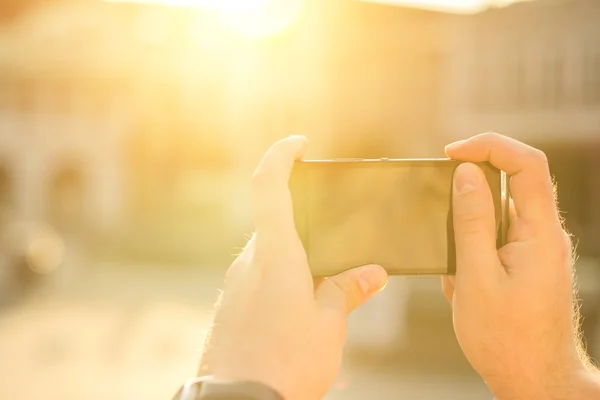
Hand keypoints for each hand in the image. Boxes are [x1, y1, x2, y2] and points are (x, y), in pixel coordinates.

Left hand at [198, 136, 387, 399]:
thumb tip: (372, 272)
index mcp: (275, 254)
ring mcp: (235, 284)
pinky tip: (299, 311)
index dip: (282, 155)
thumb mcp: (329, 324)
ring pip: (268, 255)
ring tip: (324, 288)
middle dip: (306, 228)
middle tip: (336, 244)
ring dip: (296, 261)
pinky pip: (258, 279)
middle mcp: (249, 261)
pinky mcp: (230, 306)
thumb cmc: (287, 362)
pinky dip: (281, 282)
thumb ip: (347, 290)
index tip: (300, 144)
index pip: (269, 185)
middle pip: (275, 223)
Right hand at [443, 133, 599, 398]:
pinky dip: (471, 251)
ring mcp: (536, 247)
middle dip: (470, 188)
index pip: (527, 164)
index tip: (451, 153)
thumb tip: (466, 174)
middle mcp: (543, 233)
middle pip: (514, 180)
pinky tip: (463, 284)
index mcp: (540, 233)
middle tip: (440, 210)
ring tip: (456, 272)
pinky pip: (495, 237)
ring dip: (467, 229)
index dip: (489, 146)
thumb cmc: (506, 338)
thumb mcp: (476, 278)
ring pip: (499, 211)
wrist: (535, 380)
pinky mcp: (525, 261)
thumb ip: (472, 222)